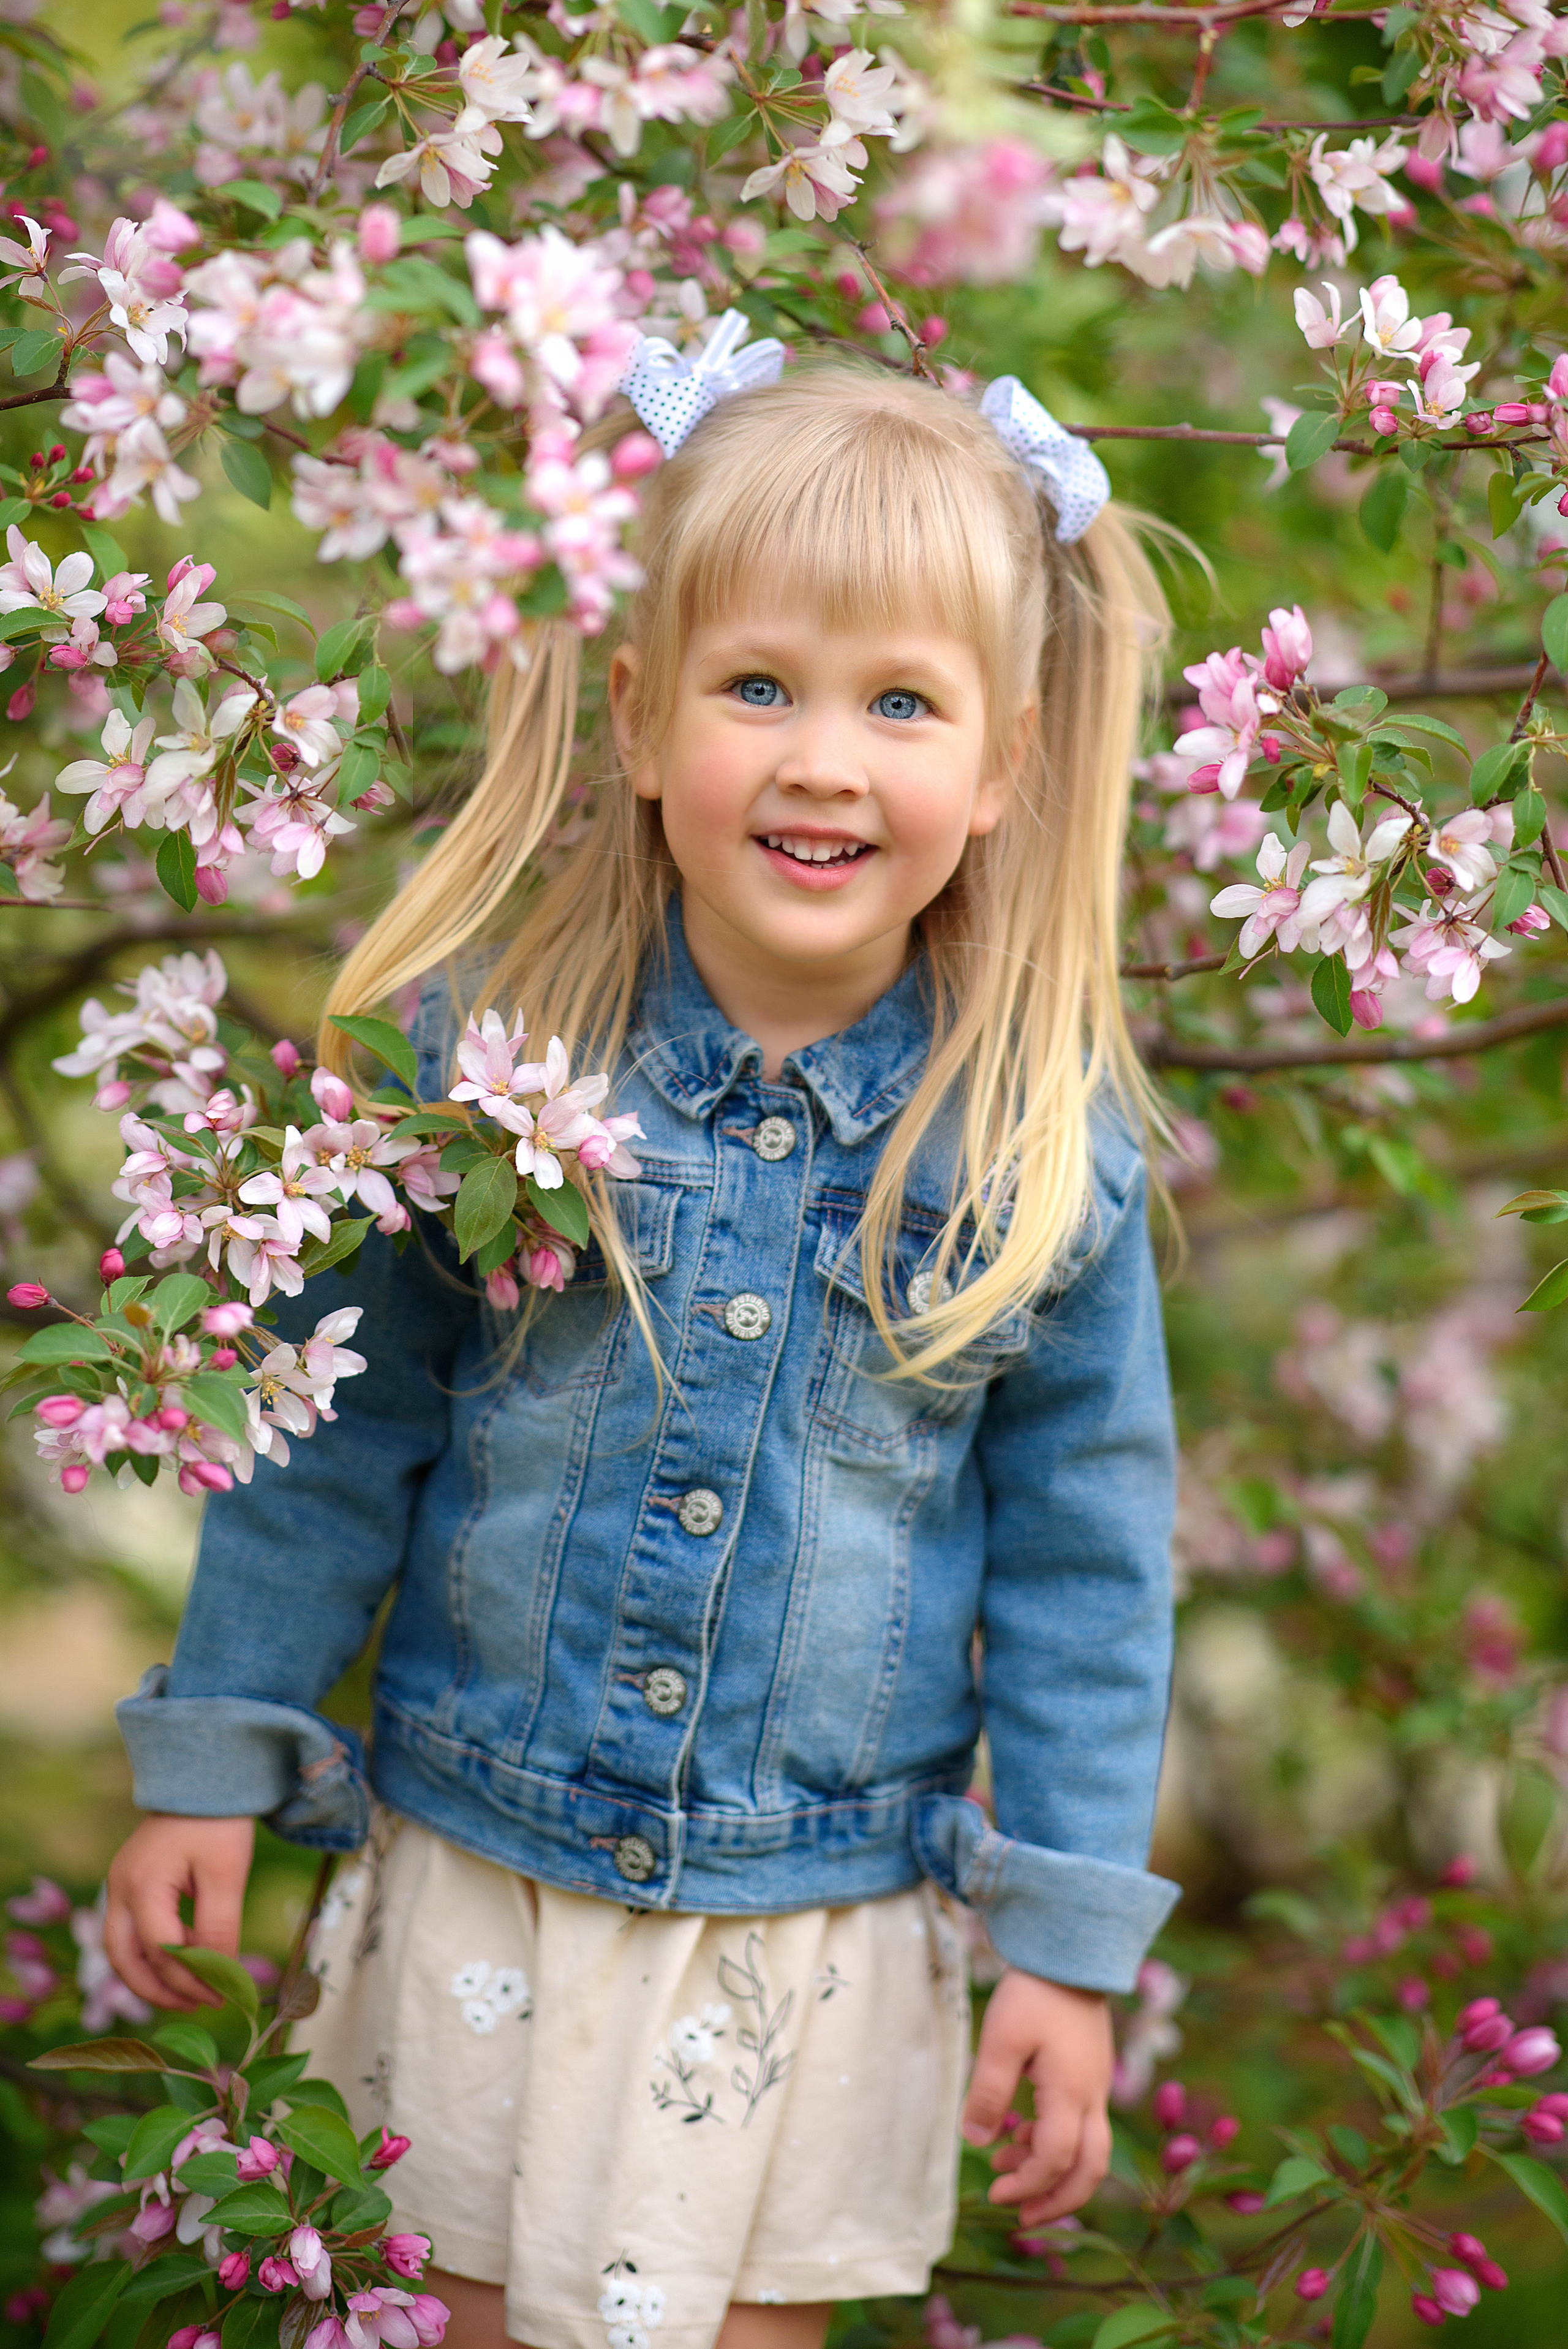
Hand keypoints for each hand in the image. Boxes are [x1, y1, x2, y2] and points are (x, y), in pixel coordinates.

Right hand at [104, 1813, 255, 2009]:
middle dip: (161, 1990)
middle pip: (125, 1960)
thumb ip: (219, 1927)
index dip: (192, 1980)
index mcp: (142, 1886)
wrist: (203, 1777)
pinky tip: (184, 1960)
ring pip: (120, 1950)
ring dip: (151, 1977)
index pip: (162, 1952)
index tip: (223, 1996)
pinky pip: (130, 1931)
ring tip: (190, 1994)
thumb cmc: (217, 1821)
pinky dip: (151, 1953)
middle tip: (199, 2006)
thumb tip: (221, 1976)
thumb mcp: (226, 1874)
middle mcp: (120, 1889)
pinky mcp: (129, 1882)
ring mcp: (119, 1885)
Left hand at [960, 1968, 1113, 2225]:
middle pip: (1090, 2170)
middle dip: (1057, 2202)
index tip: (993, 2192)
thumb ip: (988, 2092)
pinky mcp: (1091, 2075)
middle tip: (1021, 2217)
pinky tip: (1018, 2132)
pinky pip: (1082, 2126)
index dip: (1026, 2185)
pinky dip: (1054, 2143)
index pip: (1054, 2159)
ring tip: (1005, 2170)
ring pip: (1090, 2151)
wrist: (1069, 1953)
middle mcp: (1092, 2097)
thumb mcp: (1000, 2040)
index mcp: (1071, 2093)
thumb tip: (975, 2141)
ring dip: (1053, 2173)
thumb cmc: (1033, 1993)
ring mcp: (1096, 2086)